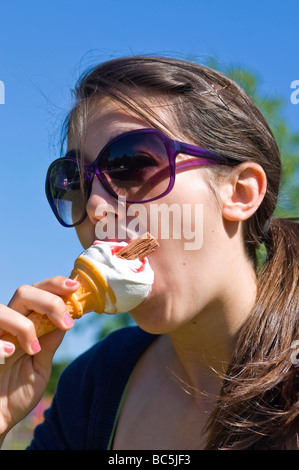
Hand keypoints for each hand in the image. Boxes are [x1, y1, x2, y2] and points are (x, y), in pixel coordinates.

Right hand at [0, 276, 78, 439]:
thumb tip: (68, 317)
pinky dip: (0, 342)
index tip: (75, 287)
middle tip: (66, 322)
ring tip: (34, 349)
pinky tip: (10, 354)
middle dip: (49, 300)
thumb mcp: (39, 368)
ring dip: (24, 324)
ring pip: (3, 309)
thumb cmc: (16, 395)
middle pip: (24, 292)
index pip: (39, 292)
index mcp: (24, 324)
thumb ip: (49, 343)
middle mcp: (7, 325)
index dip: (56, 285)